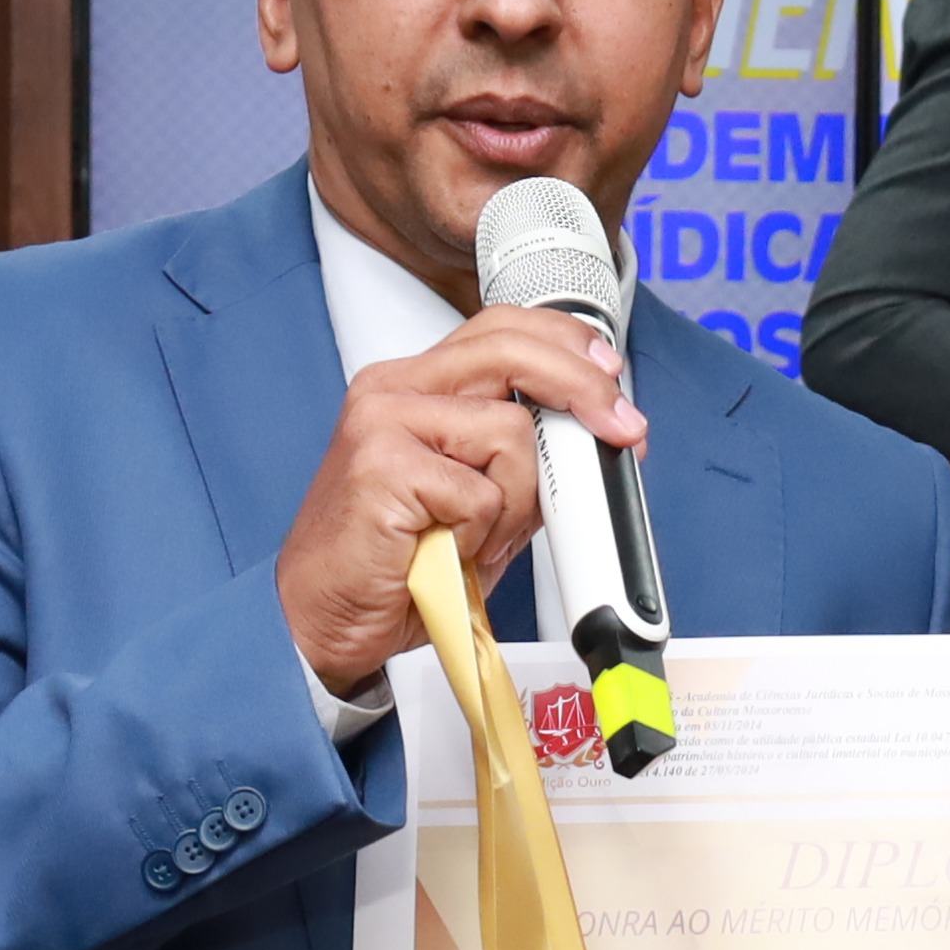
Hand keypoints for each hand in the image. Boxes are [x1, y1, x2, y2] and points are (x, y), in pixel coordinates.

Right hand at [275, 304, 645, 694]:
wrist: (327, 620)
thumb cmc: (399, 564)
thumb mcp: (482, 500)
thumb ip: (529, 459)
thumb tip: (599, 432)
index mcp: (415, 385)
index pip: (502, 329)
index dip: (566, 345)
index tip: (610, 376)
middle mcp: (394, 389)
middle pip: (512, 350)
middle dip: (583, 390)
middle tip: (622, 428)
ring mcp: (383, 422)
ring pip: (509, 431)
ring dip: (515, 501)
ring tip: (476, 537)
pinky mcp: (382, 466)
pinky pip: (481, 492)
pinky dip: (481, 534)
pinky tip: (447, 549)